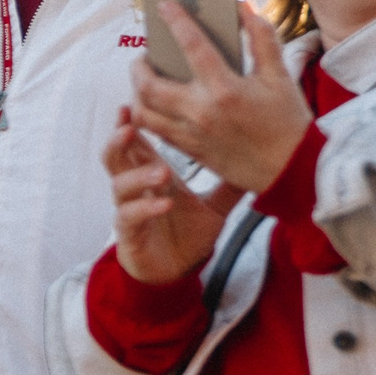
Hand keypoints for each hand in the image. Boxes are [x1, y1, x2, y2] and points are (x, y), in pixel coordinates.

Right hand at [104, 109, 242, 284]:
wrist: (177, 273)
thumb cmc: (189, 234)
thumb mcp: (216, 205)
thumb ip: (229, 183)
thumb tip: (259, 161)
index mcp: (151, 175)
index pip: (136, 143)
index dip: (131, 122)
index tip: (134, 102)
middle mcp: (136, 188)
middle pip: (115, 156)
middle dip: (119, 138)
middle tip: (129, 123)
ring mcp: (129, 209)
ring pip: (119, 185)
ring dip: (138, 175)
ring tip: (161, 171)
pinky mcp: (129, 233)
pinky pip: (129, 216)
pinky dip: (146, 208)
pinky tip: (165, 204)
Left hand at [129, 3, 309, 193]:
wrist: (293, 171)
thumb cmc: (288, 122)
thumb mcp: (281, 76)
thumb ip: (262, 38)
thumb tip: (243, 8)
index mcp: (226, 90)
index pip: (192, 46)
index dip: (176, 21)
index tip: (164, 6)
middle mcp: (202, 113)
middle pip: (148, 85)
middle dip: (139, 65)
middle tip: (145, 55)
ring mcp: (191, 135)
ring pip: (143, 112)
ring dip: (137, 93)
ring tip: (144, 80)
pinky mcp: (190, 152)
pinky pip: (154, 132)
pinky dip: (147, 115)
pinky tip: (154, 104)